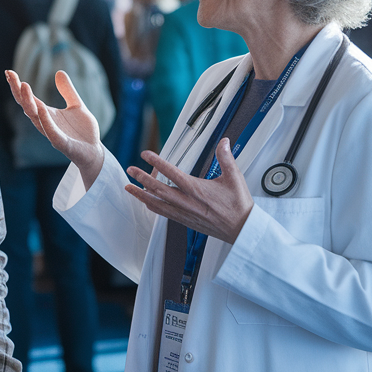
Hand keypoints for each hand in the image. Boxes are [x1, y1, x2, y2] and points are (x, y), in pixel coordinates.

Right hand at [5, 70, 104, 187]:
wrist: (94, 152)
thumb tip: (59, 72)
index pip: (29, 99)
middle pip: (27, 106)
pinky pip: (51, 132)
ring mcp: (52, 133)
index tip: (9, 72)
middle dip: (18, 91)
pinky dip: (45, 120)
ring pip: (35, 117)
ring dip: (29, 102)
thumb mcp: (77, 105)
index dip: (18, 86)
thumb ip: (67, 91)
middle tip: (10, 75)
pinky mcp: (62, 143)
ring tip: (24, 85)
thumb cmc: (83, 132)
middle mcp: (45, 123)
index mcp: (47, 114)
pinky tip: (41, 108)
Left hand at [124, 139, 253, 243]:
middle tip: (130, 170)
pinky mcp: (185, 221)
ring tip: (129, 188)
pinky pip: (164, 213)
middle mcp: (188, 202)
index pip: (172, 173)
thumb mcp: (235, 178)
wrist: (241, 229)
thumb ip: (226, 158)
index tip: (146, 154)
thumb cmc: (238, 205)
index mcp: (197, 189)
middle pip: (159, 189)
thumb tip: (224, 141)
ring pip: (158, 203)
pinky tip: (146, 202)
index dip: (157, 162)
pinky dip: (152, 206)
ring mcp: (185, 213)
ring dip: (141, 195)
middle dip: (142, 179)